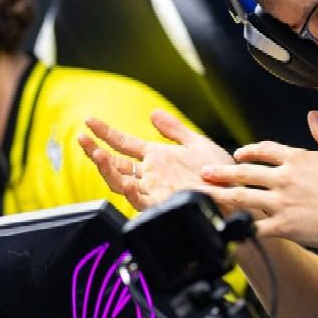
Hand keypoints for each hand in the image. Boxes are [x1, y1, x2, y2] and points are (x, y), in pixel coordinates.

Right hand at [78, 109, 232, 210]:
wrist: (235, 196)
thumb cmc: (219, 173)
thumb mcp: (197, 144)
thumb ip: (174, 130)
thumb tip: (152, 112)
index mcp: (157, 158)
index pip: (124, 143)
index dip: (106, 132)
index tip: (90, 120)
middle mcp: (151, 175)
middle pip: (115, 164)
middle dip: (96, 152)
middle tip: (82, 139)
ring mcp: (154, 190)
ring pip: (121, 183)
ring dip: (107, 170)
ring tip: (98, 154)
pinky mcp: (162, 205)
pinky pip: (141, 201)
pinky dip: (132, 192)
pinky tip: (125, 182)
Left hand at [199, 111, 317, 248]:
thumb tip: (313, 114)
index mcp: (297, 159)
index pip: (265, 149)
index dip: (249, 150)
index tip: (238, 154)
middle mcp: (284, 178)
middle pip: (245, 171)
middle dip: (222, 171)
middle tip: (204, 171)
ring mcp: (280, 202)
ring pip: (242, 196)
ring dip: (220, 193)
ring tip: (203, 192)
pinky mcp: (282, 225)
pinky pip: (255, 226)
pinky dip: (239, 227)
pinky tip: (226, 227)